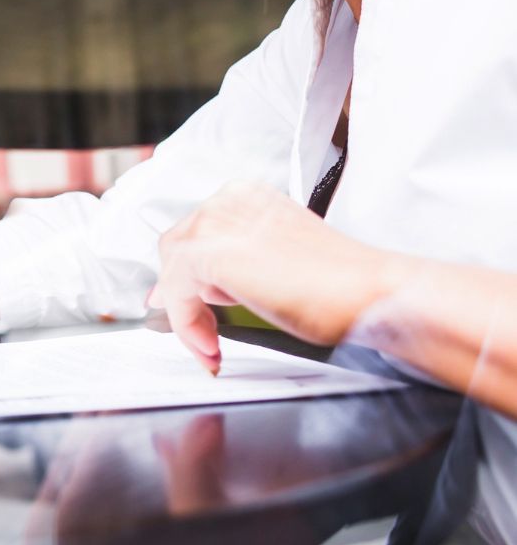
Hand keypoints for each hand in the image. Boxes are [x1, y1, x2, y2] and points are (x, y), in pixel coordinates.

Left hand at [150, 182, 399, 371]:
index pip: (196, 233)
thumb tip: (194, 288)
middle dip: (186, 294)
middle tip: (207, 333)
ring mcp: (217, 223)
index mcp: (246, 197)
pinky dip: (186, 324)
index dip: (191, 276)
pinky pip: (175, 291)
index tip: (199, 311)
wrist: (372, 292)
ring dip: (187, 315)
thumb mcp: (274, 262)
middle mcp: (228, 200)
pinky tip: (212, 347)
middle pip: (176, 248)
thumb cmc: (341, 284)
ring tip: (214, 344)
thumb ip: (233, 266)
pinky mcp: (210, 252)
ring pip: (172, 271)